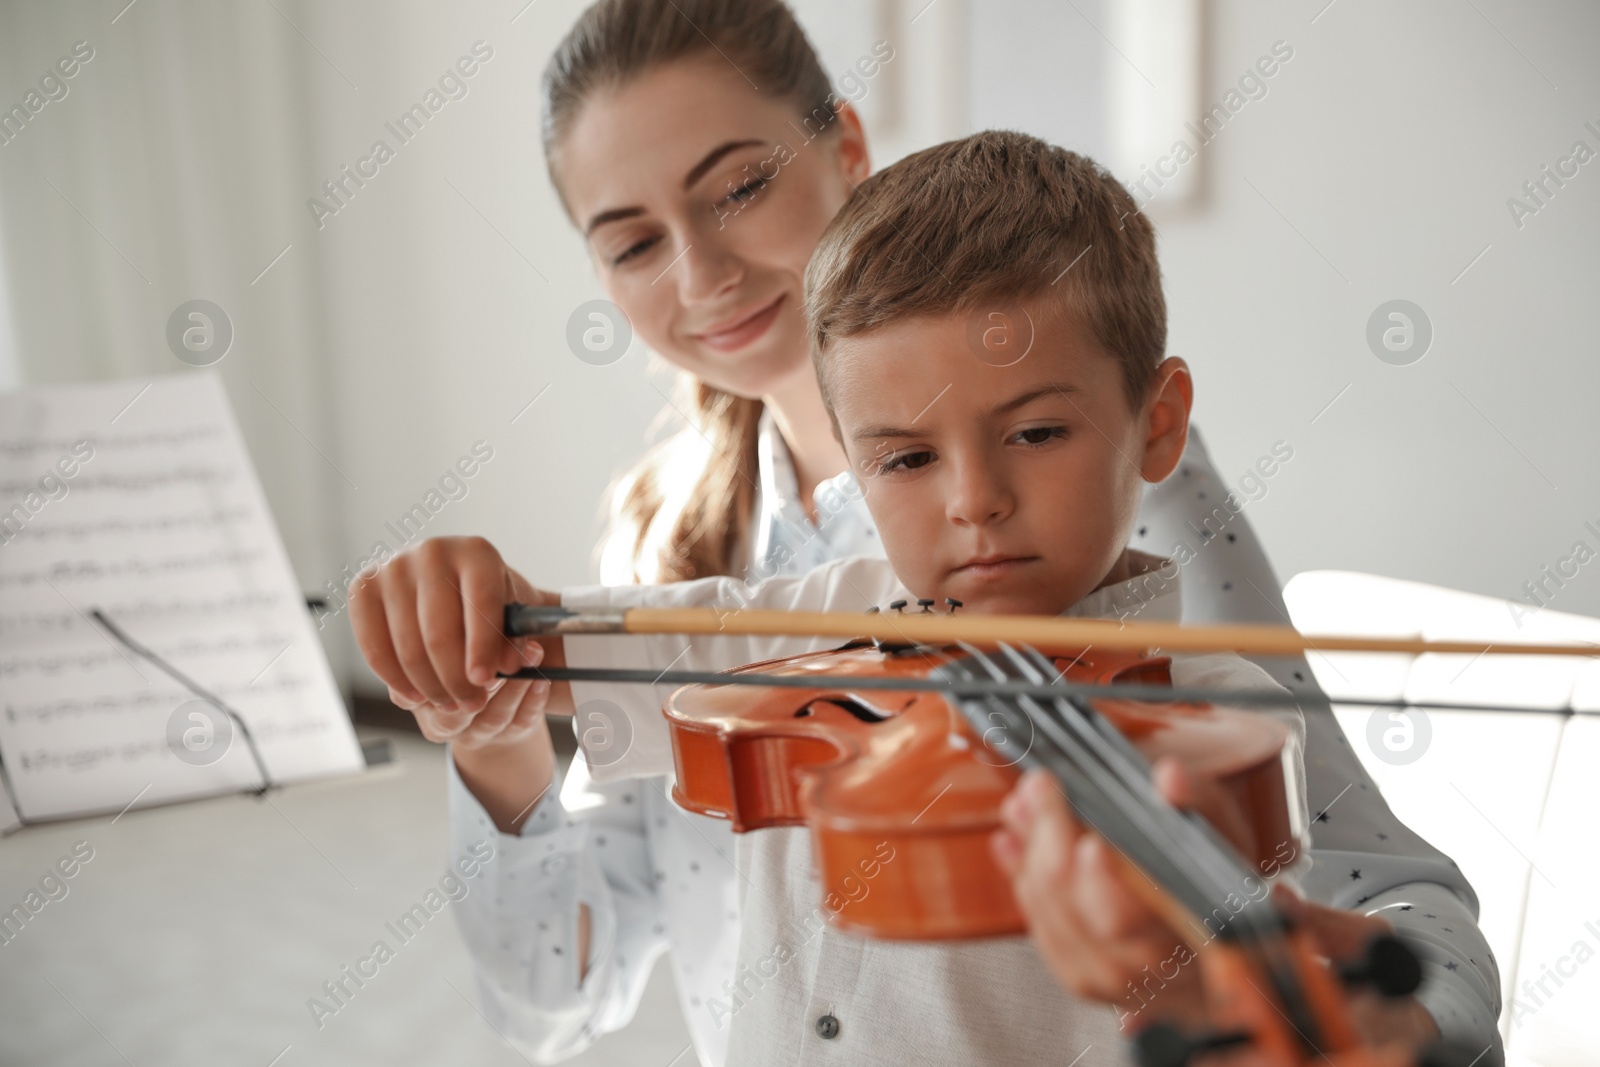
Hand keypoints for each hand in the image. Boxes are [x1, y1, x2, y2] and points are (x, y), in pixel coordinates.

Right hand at [348, 535, 569, 747]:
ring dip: (430, 686)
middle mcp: (433, 552)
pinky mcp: (364, 588)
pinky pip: (374, 646)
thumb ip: (513, 641)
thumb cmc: (488, 605)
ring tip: (450, 703)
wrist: (450, 584)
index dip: (483, 646)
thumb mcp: (511, 618)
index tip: (483, 681)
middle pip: (439, 632)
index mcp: (477, 553)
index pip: (481, 602)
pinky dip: (395, 679)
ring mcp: (393, 568)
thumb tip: (507, 666)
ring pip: (408, 646)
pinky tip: (417, 696)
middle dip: (456, 678)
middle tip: (471, 702)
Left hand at [992, 762, 1212, 1026]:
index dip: (1097, 875)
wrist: (1210, 963)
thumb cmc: (1219, 899)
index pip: (1125, 914)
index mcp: (1182, 937)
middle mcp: (1137, 966)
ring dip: (1029, 848)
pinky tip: (1014, 839)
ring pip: (1046, 907)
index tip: (1083, 832)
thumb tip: (1170, 777)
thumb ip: (1199, 804)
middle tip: (1041, 786)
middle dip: (1049, 836)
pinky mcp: (1074, 971)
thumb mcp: (1225, 842)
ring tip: (1024, 802)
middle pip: (1071, 901)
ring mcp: (1100, 975)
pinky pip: (1036, 919)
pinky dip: (1022, 873)